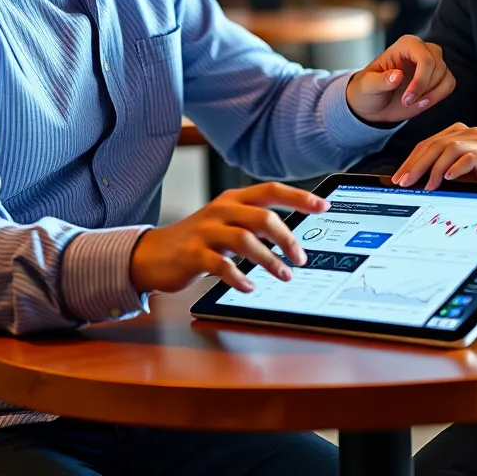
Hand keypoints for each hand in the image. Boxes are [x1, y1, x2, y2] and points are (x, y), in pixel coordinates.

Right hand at [129, 183, 327, 294]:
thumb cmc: (199, 239)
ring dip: (270, 261)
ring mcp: (206, 231)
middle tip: (302, 257)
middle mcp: (222, 210)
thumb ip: (254, 223)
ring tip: (285, 276)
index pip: (272, 190)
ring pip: (246, 241)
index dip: (299, 197)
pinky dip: (240, 277)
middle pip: (263, 216)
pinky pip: (222, 266)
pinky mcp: (192, 254)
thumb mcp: (227, 222)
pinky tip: (250, 286)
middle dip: (288, 238)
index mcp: (234, 199)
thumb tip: (293, 235)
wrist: (153, 254)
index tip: (323, 206)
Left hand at [346, 35, 455, 124]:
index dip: (420, 81)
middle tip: (406, 102)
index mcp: (406, 45)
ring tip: (413, 103)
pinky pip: (449, 84)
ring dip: (432, 94)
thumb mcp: (367, 87)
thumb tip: (397, 75)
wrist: (373, 103)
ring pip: (446, 76)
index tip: (407, 99)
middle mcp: (422, 49)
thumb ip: (380, 81)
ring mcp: (432, 62)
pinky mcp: (437, 77)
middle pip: (438, 66)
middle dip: (424, 88)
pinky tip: (421, 103)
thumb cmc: (367, 90)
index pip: (425, 58)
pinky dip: (438, 96)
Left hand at [392, 123, 476, 190]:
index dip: (411, 160)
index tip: (398, 177)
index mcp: (463, 135)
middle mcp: (473, 134)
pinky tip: (448, 178)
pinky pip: (472, 156)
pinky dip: (458, 166)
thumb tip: (416, 183)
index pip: (429, 143)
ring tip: (425, 185)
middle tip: (404, 181)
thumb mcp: (466, 177)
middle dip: (416, 164)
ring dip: (434, 167)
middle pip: (436, 143)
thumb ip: (445, 174)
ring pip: (450, 147)